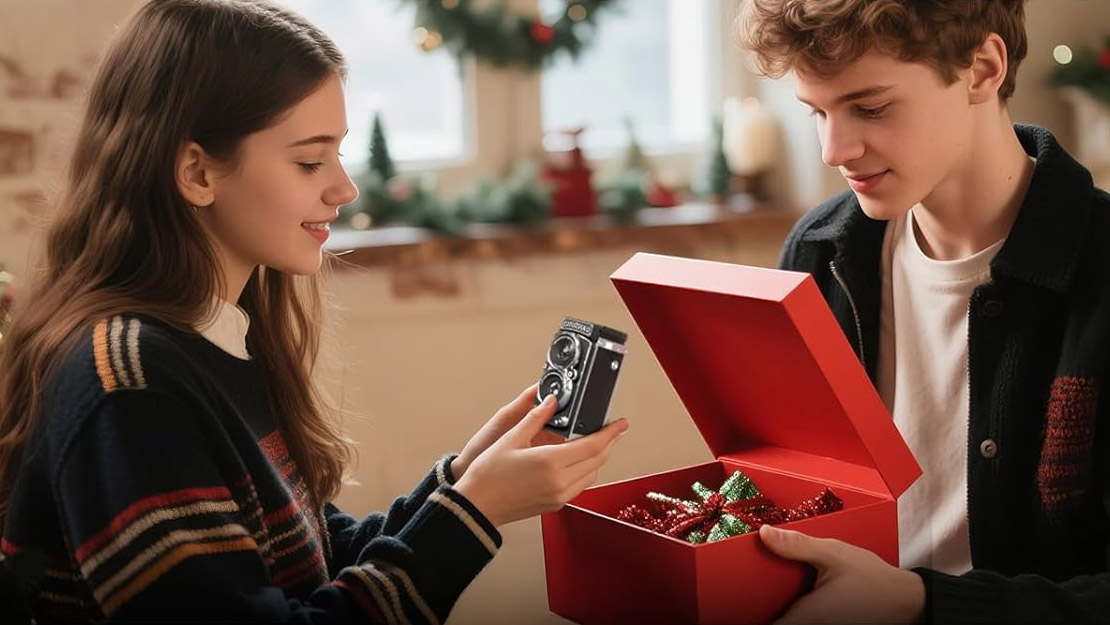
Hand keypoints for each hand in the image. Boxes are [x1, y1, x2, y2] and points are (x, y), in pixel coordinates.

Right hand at [453, 393, 628, 526]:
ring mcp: (559, 495)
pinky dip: (586, 471)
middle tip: (613, 429)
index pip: (593, 444)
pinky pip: (580, 485)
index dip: (611, 432)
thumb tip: (550, 401)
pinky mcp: (555, 504)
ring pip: (592, 474)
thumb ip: (536, 417)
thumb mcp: (511, 438)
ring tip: (596, 443)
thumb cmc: (488, 474)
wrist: (477, 506)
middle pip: (598, 460)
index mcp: (550, 462)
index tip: (620, 423)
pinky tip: (578, 461)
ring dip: (598, 458)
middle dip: (609, 443)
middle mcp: (560, 481)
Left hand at [758, 524, 924, 623]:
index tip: (736, 597)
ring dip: (777, 605)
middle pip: (774, 620)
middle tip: (752, 583)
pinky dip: (791, 608)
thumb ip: (798, 545)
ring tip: (772, 583)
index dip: (747, 613)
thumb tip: (764, 534)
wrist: (905, 599)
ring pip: (788, 620)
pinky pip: (799, 619)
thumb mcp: (834, 554)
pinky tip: (792, 589)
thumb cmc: (872, 579)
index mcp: (807, 616)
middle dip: (760, 604)